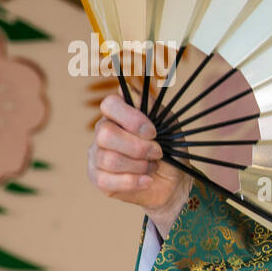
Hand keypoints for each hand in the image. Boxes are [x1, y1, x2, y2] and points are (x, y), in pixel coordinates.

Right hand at [87, 94, 190, 236]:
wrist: (174, 181)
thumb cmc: (169, 149)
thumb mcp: (168, 125)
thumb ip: (151, 106)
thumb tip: (130, 88)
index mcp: (117, 115)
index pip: (109, 104)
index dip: (131, 118)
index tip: (152, 132)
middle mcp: (102, 132)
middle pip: (105, 134)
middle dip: (138, 147)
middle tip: (157, 153)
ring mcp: (97, 156)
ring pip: (109, 159)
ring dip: (139, 166)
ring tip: (151, 167)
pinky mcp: (98, 179)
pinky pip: (107, 180)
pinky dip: (133, 182)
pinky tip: (147, 181)